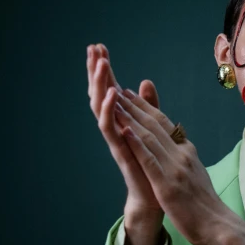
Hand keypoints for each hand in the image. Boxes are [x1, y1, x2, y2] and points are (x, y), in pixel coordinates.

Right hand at [86, 43, 161, 217]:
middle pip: (100, 94)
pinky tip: (112, 94)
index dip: (104, 69)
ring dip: (101, 85)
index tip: (99, 46)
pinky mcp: (118, 151)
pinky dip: (110, 111)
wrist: (152, 198)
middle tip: (92, 47)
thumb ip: (148, 106)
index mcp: (122, 120)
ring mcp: (114, 139)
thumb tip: (144, 81)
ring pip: (101, 107)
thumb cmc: (151, 166)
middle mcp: (114, 127)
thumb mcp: (152, 129)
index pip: (110, 89)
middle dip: (95, 71)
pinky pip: (110, 129)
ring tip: (101, 64)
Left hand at [117, 89, 226, 244]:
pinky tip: (124, 132)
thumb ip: (185, 156)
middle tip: (116, 88)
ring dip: (130, 119)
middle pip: (154, 125)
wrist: (217, 224)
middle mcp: (181, 155)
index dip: (145, 106)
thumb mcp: (196, 172)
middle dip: (133, 106)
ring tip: (115, 103)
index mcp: (187, 151)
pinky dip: (136, 144)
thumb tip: (179, 142)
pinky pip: (149, 161)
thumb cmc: (204, 203)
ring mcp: (175, 169)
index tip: (129, 93)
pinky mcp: (167, 185)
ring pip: (149, 138)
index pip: (164, 123)